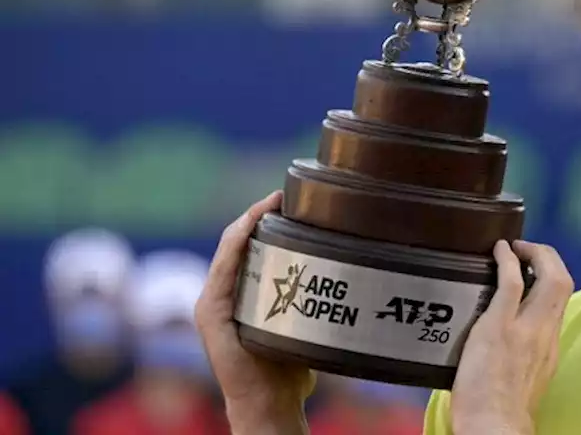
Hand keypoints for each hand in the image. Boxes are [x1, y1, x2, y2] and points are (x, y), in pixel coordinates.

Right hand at [195, 191, 313, 433]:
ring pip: (229, 248)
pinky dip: (236, 242)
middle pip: (238, 241)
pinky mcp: (209, 314)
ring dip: (248, 220)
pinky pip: (223, 268)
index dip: (264, 218)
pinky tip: (251, 224)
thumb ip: (313, 301)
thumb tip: (354, 278)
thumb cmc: (289, 369)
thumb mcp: (303, 324)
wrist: (270, 404)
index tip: (290, 198)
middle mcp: (221, 294)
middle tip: (286, 193)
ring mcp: (211, 303)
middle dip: (259, 213)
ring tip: (272, 201)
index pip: (247, 245)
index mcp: (240, 294)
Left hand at [450, 240, 574, 434]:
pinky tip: (500, 250)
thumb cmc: (503, 413)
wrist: (495, 426)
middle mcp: (546, 333)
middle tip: (530, 250)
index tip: (536, 272)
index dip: (552, 279)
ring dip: (534, 254)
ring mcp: (525, 327)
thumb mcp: (526, 380)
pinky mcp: (500, 325)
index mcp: (550, 347)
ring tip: (517, 247)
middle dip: (549, 257)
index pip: (561, 303)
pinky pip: (511, 282)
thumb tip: (513, 345)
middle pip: (563, 282)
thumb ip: (526, 357)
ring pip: (548, 278)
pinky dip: (507, 260)